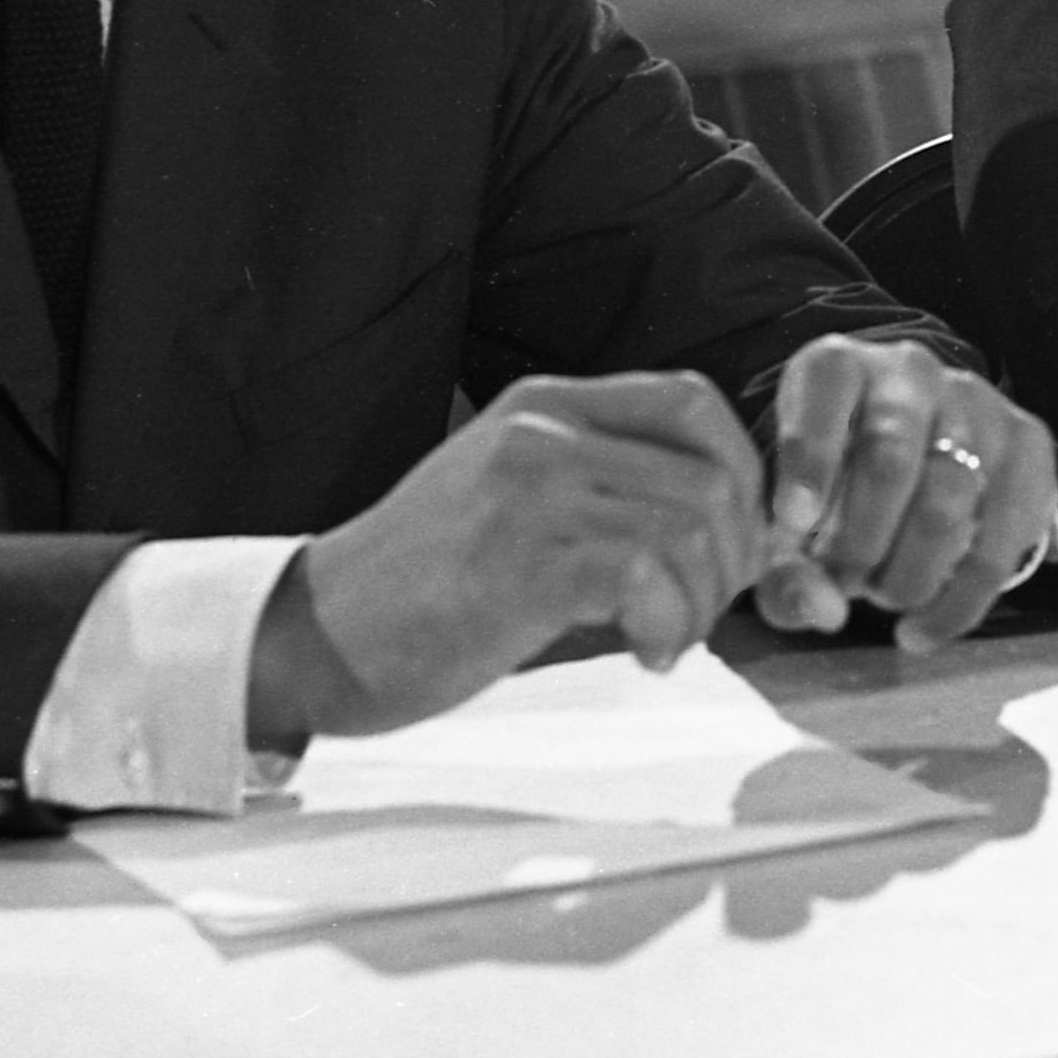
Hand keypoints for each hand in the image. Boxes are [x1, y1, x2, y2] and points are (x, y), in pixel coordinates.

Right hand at [250, 370, 765, 745]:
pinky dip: (668, 625)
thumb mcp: (514, 498)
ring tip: (667, 639)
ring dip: (702, 601)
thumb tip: (728, 526)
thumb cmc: (425, 587)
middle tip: (701, 612)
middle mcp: (541, 431)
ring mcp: (529, 490)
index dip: (743, 474)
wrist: (314, 636)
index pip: (691, 402)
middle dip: (732, 557)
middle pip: (709, 473)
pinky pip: (646, 574)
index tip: (733, 546)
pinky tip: (643, 655)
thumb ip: (604, 487)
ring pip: (689, 525)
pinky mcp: (520, 561)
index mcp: (544, 406)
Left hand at [753, 337, 1057, 654]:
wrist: (916, 451)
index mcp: (837, 367)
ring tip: (885, 597)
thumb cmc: (834, 488)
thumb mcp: (789, 520)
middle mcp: (911, 371)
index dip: (808, 460)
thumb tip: (826, 611)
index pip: (824, 395)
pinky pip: (1004, 537)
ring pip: (951, 497)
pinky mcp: (1028, 445)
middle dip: (861, 541)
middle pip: (891, 457)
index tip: (792, 525)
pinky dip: (960, 600)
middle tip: (845, 584)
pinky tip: (924, 629)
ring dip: (911, 571)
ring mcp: (979, 403)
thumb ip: (786, 573)